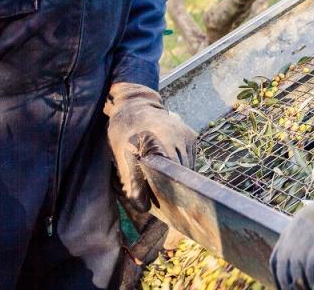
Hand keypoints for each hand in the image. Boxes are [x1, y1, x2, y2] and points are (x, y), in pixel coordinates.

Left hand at [104, 82, 196, 211]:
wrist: (134, 105)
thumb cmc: (124, 130)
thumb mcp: (121, 154)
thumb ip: (132, 181)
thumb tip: (143, 207)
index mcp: (162, 142)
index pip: (173, 175)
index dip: (169, 191)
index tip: (163, 203)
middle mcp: (180, 138)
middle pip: (183, 173)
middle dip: (174, 186)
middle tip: (162, 199)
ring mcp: (188, 136)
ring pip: (188, 167)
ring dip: (178, 177)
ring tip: (164, 184)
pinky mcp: (192, 136)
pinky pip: (190, 159)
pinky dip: (181, 167)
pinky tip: (169, 168)